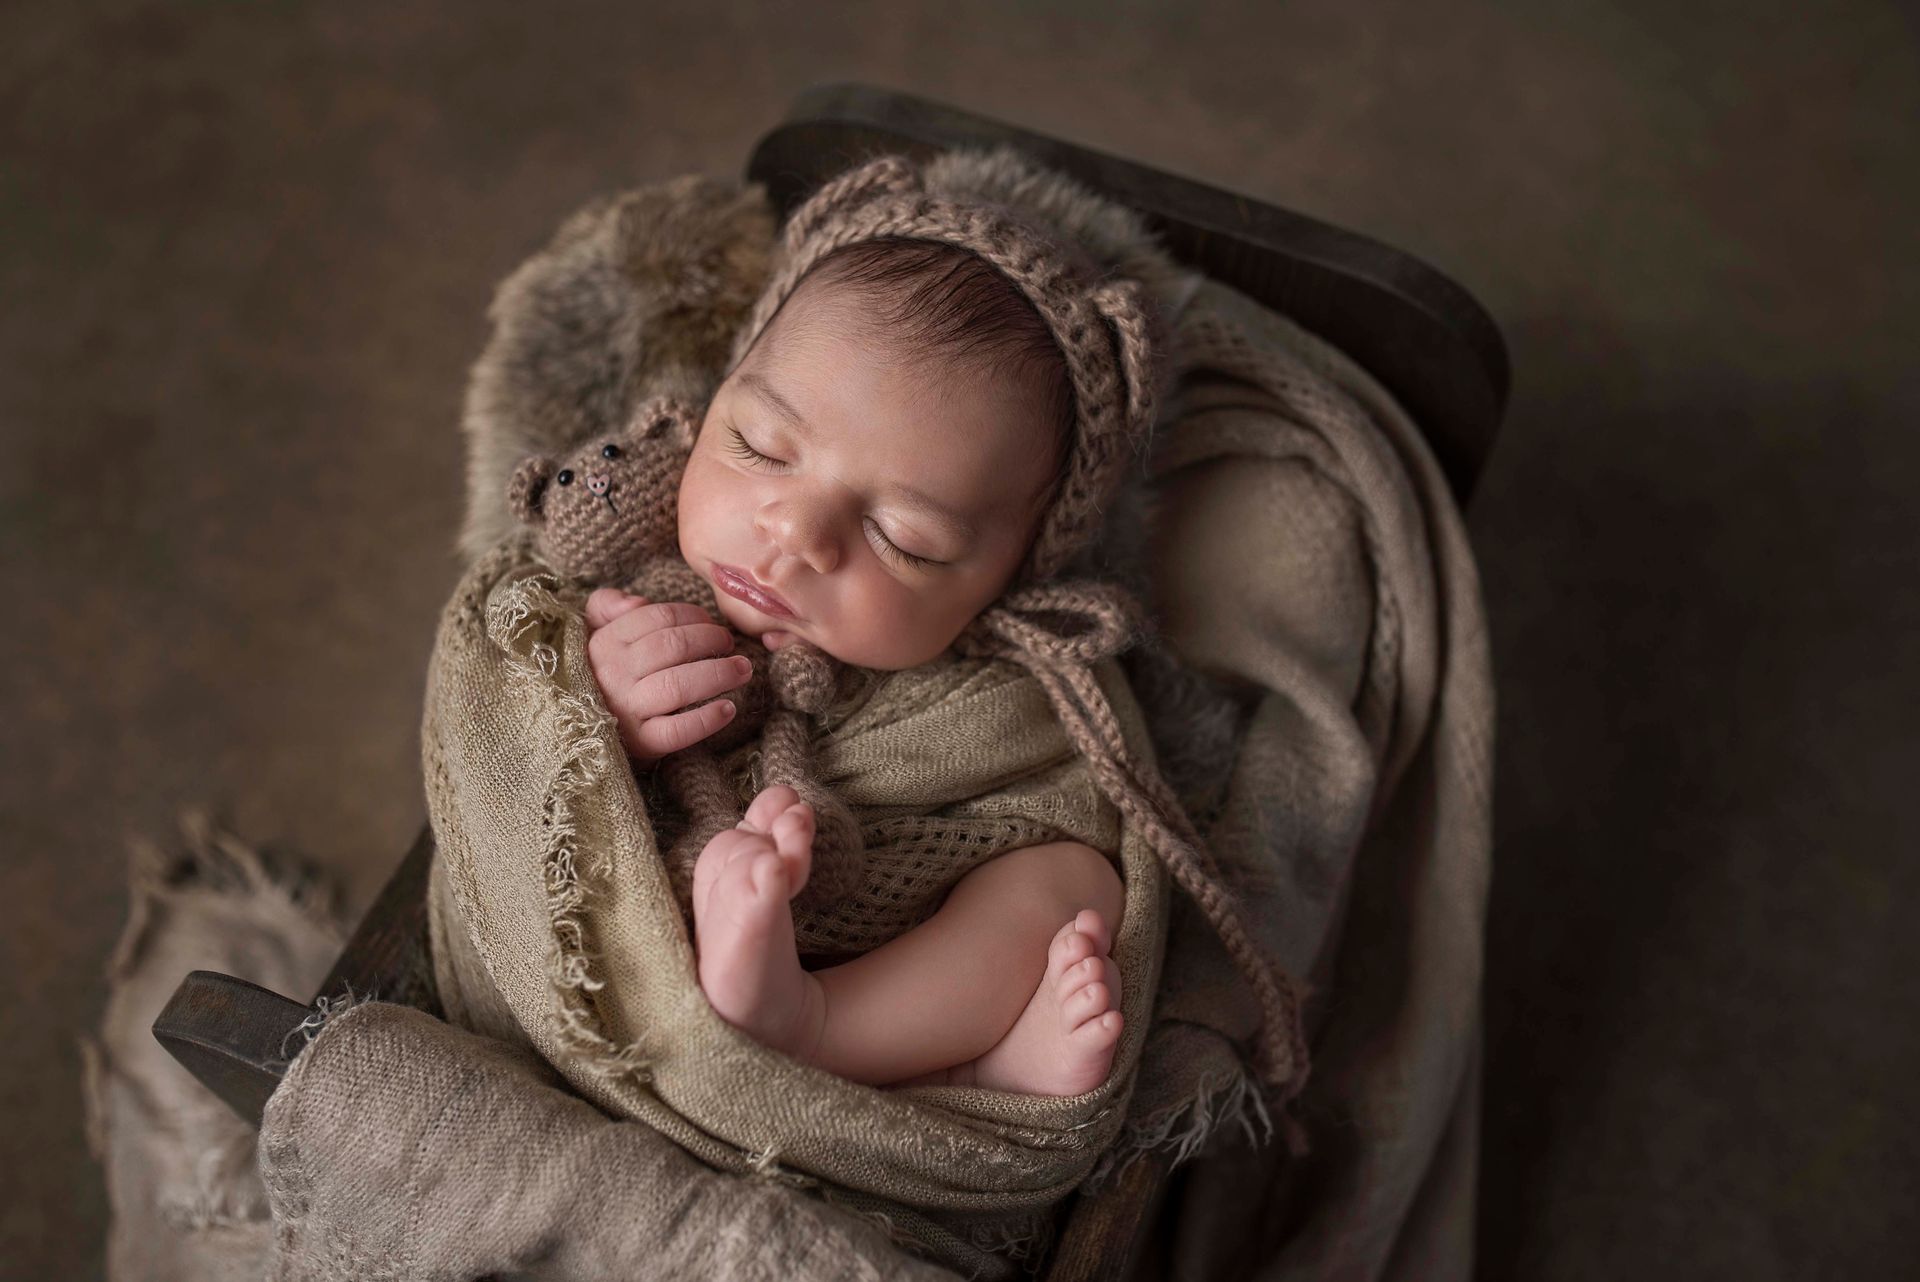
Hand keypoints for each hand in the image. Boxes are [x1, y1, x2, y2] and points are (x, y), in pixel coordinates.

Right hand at [584, 587, 753, 763]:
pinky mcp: (642, 743)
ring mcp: (627, 710)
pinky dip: (706, 720)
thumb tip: (637, 602)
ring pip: (678, 686)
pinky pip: (677, 731)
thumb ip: (606, 605)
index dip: (693, 616)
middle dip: (711, 640)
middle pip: (673, 647)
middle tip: (731, 644)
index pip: (659, 618)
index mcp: (606, 643)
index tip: (711, 622)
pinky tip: (728, 709)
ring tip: (742, 670)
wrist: (582, 729)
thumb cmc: (599, 675)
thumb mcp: (592, 633)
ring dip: (718, 674)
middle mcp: (615, 675)